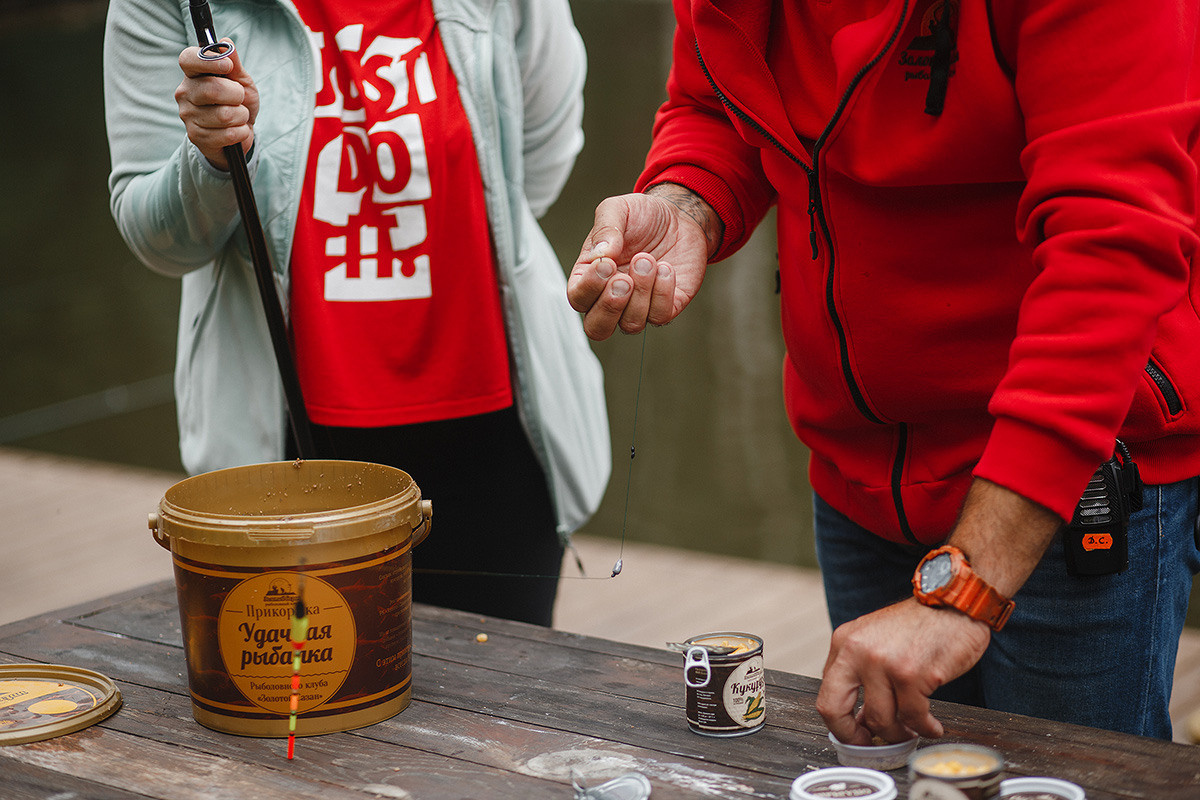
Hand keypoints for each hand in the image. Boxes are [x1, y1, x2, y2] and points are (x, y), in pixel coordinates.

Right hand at [175, 39, 259, 170]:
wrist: (240, 132)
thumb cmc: (238, 102)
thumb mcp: (241, 80)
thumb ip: (235, 63)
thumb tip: (227, 43)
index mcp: (193, 74)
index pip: (188, 59)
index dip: (209, 61)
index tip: (228, 66)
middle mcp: (184, 92)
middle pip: (212, 89)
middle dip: (237, 95)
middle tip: (240, 98)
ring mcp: (187, 115)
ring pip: (224, 115)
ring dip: (241, 116)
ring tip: (238, 116)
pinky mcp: (195, 136)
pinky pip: (228, 134)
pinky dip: (241, 132)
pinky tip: (237, 130)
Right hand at [567, 185, 716, 339]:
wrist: (679, 217)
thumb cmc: (642, 217)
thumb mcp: (618, 210)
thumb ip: (604, 229)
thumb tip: (600, 254)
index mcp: (590, 276)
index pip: (578, 298)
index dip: (589, 287)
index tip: (607, 263)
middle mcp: (611, 297)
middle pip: (597, 328)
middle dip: (610, 307)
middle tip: (624, 279)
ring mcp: (638, 305)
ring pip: (630, 324)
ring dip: (641, 292)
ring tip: (648, 260)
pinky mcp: (665, 306)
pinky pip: (660, 316)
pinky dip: (663, 292)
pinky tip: (666, 268)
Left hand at [816, 598, 991, 743]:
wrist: (953, 602)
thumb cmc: (919, 625)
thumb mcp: (876, 641)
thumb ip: (862, 675)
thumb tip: (860, 720)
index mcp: (843, 643)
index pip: (827, 695)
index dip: (840, 725)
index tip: (857, 736)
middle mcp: (856, 651)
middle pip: (834, 708)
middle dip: (852, 735)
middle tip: (872, 744)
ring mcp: (883, 662)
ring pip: (881, 719)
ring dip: (900, 733)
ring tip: (914, 731)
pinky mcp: (912, 673)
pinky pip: (914, 717)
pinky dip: (926, 728)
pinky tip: (933, 727)